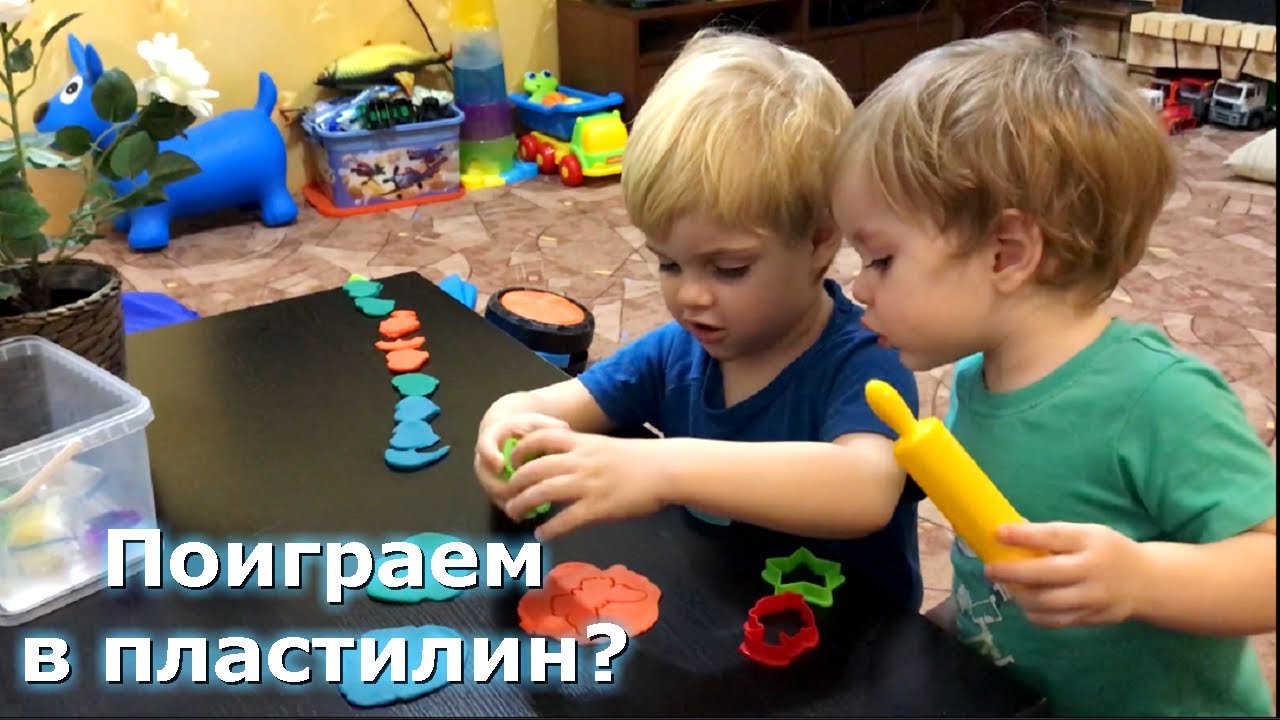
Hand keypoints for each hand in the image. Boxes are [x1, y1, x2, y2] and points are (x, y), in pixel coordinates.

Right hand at [473, 412, 568, 506]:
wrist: (512, 434)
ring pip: (492, 492)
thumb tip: (564, 429)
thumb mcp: (536, 421)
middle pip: (485, 477)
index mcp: (492, 436)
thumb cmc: (526, 427)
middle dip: (502, 487)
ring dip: (508, 501)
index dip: (490, 455)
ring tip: (528, 508)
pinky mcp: (494, 488)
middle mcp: (484, 457)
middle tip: (521, 494)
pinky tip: (529, 513)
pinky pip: (500, 501)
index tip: (500, 464)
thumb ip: (548, 425)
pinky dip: (513, 507)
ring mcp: (487, 475)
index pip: (484, 445)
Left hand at [502, 428, 669, 540]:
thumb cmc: (640, 459)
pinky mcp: (598, 508)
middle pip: (533, 468)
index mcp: (581, 443)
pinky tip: (542, 534)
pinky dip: (549, 528)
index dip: (519, 450)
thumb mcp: (606, 446)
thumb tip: (562, 463)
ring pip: (542, 492)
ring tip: (515, 515)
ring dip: (523, 505)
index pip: (539, 439)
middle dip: (514, 484)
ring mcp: (587, 484)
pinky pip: (565, 520)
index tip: (510, 462)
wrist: (666, 469)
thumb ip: (582, 452)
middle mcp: (579, 461)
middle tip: (507, 497)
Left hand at [983, 522, 1149, 628]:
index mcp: (1091, 541)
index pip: (1053, 536)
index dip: (1023, 536)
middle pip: (1045, 574)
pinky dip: (1035, 614)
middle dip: (1012, 572)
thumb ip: (1056, 537)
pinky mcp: (1093, 619)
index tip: (997, 533)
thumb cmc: (1108, 551)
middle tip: (990, 569)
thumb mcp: (1088, 534)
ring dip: (1020, 596)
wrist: (1148, 582)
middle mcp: (1093, 570)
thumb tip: (1011, 534)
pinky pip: (1056, 621)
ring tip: (1006, 587)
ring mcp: (1093, 598)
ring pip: (1047, 602)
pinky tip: (1026, 605)